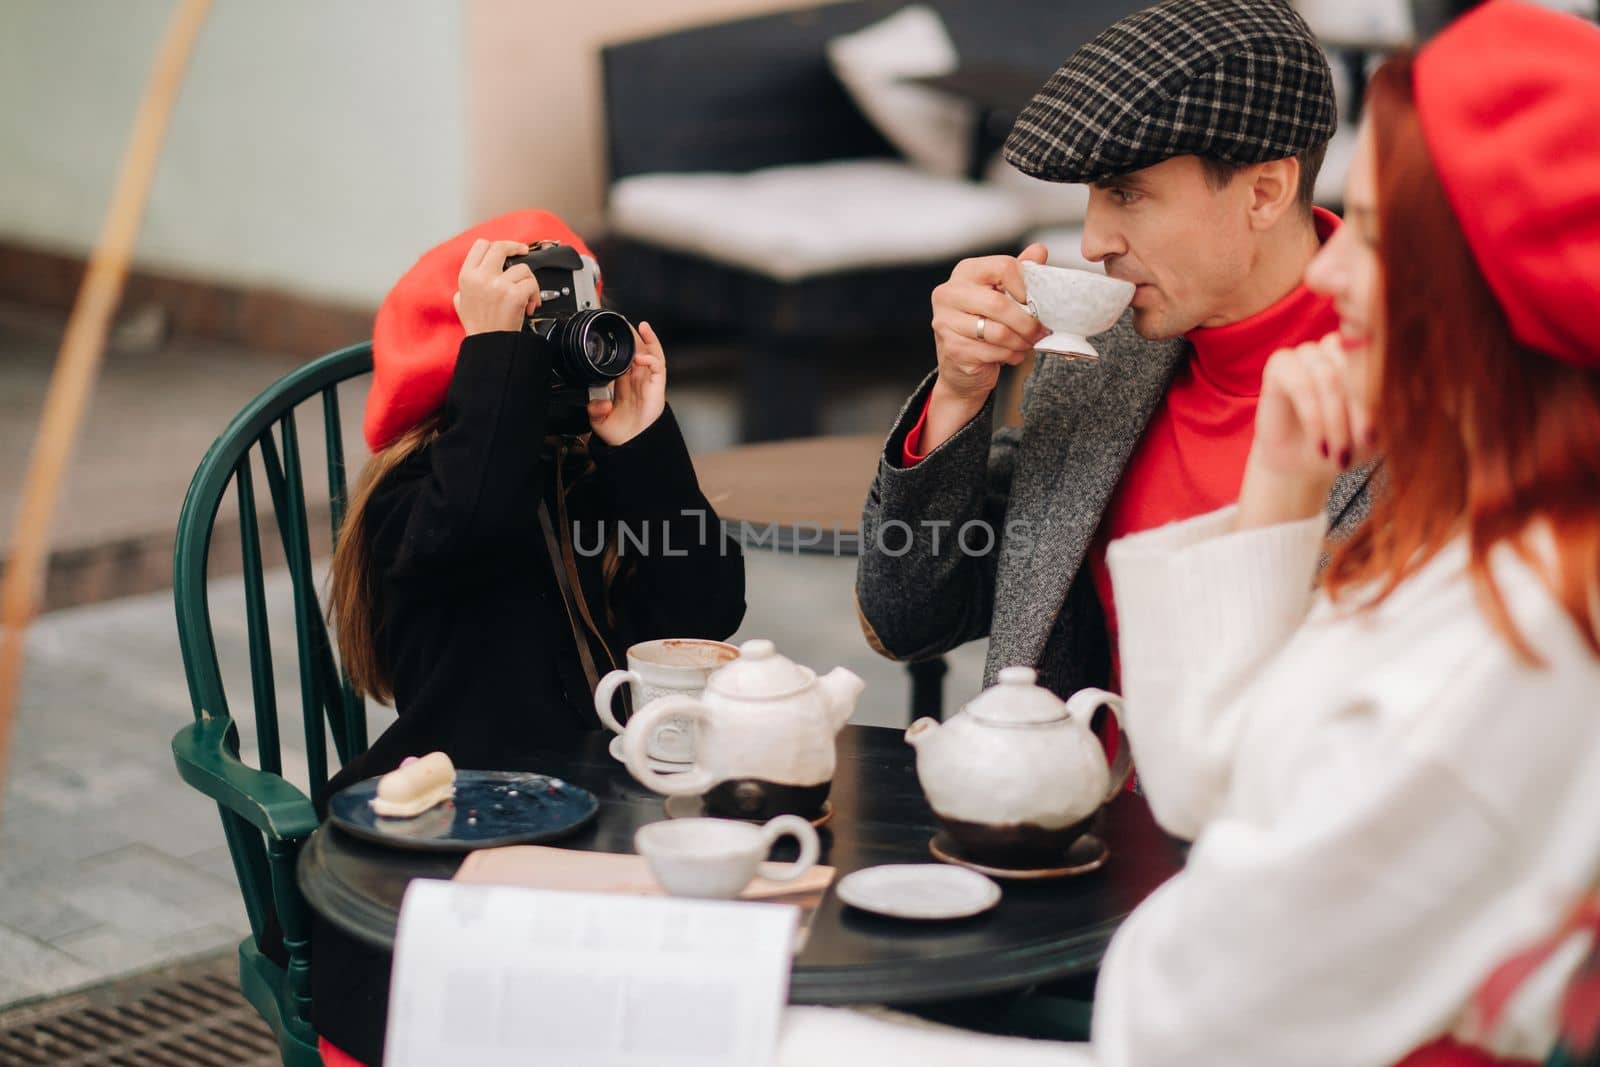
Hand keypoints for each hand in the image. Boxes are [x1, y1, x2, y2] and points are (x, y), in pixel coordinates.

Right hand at [452, 239, 539, 334]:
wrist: (490, 345)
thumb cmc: (479, 326)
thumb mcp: (462, 301)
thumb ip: (468, 283)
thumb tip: (478, 270)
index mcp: (467, 276)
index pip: (481, 246)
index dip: (495, 245)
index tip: (506, 250)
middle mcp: (481, 278)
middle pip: (501, 247)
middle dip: (516, 248)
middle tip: (523, 252)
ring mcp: (498, 285)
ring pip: (522, 268)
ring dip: (528, 281)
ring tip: (526, 295)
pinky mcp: (514, 295)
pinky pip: (531, 283)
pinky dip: (535, 294)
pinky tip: (529, 305)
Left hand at [588, 320, 666, 445]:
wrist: (631, 445)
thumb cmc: (620, 434)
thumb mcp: (597, 420)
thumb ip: (593, 408)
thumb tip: (597, 401)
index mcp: (623, 384)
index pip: (623, 358)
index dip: (620, 345)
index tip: (613, 334)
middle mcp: (636, 381)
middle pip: (639, 351)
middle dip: (634, 336)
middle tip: (626, 324)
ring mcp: (647, 382)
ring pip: (651, 355)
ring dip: (648, 340)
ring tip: (641, 327)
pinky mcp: (657, 387)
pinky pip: (657, 368)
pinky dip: (651, 359)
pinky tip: (641, 357)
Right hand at [922, 243, 1050, 450]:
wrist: (960, 364)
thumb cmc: (983, 324)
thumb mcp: (1002, 293)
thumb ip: (1019, 273)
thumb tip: (1039, 251)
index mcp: (965, 272)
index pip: (1002, 267)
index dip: (1025, 285)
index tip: (1033, 301)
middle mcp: (949, 294)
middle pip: (999, 303)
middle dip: (1027, 322)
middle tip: (1040, 331)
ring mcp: (946, 322)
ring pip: (998, 332)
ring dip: (1020, 341)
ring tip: (1026, 344)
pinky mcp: (952, 349)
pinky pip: (992, 352)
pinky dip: (1010, 356)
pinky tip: (1012, 355)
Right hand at [1238, 332, 1375, 528]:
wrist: (1305, 466)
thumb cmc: (1346, 443)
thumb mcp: (1377, 430)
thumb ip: (1387, 408)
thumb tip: (1396, 395)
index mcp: (1368, 353)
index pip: (1387, 358)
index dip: (1387, 392)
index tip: (1387, 431)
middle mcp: (1338, 347)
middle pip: (1358, 366)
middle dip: (1363, 410)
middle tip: (1365, 446)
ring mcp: (1308, 353)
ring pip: (1329, 376)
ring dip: (1336, 420)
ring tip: (1340, 454)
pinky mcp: (1280, 365)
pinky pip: (1301, 385)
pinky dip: (1314, 418)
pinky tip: (1320, 445)